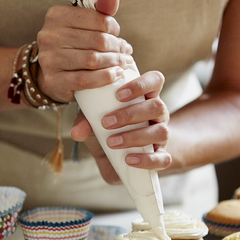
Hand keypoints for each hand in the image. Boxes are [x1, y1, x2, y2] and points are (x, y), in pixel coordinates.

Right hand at [35, 0, 134, 102]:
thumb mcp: (84, 24)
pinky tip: (116, 74)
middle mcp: (49, 35)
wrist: (54, 73)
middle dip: (117, 47)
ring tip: (123, 63)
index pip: (98, 19)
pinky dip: (105, 77)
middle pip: (97, 40)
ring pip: (92, 60)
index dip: (114, 29)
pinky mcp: (54, 80)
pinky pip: (85, 80)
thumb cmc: (73, 44)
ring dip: (114, 62)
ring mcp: (50, 59)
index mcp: (57, 15)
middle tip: (126, 53)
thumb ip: (100, 9)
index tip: (118, 36)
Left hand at [70, 70, 171, 184]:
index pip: (155, 80)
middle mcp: (158, 114)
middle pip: (157, 106)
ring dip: (134, 136)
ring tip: (111, 142)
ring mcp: (162, 135)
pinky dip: (146, 159)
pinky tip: (129, 159)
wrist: (118, 158)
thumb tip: (76, 133)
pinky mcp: (162, 156)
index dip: (141, 85)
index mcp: (145, 97)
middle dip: (130, 114)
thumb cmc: (108, 130)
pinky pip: (163, 158)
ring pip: (161, 131)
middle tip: (106, 122)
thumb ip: (86, 122)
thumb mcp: (94, 122)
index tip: (119, 95)